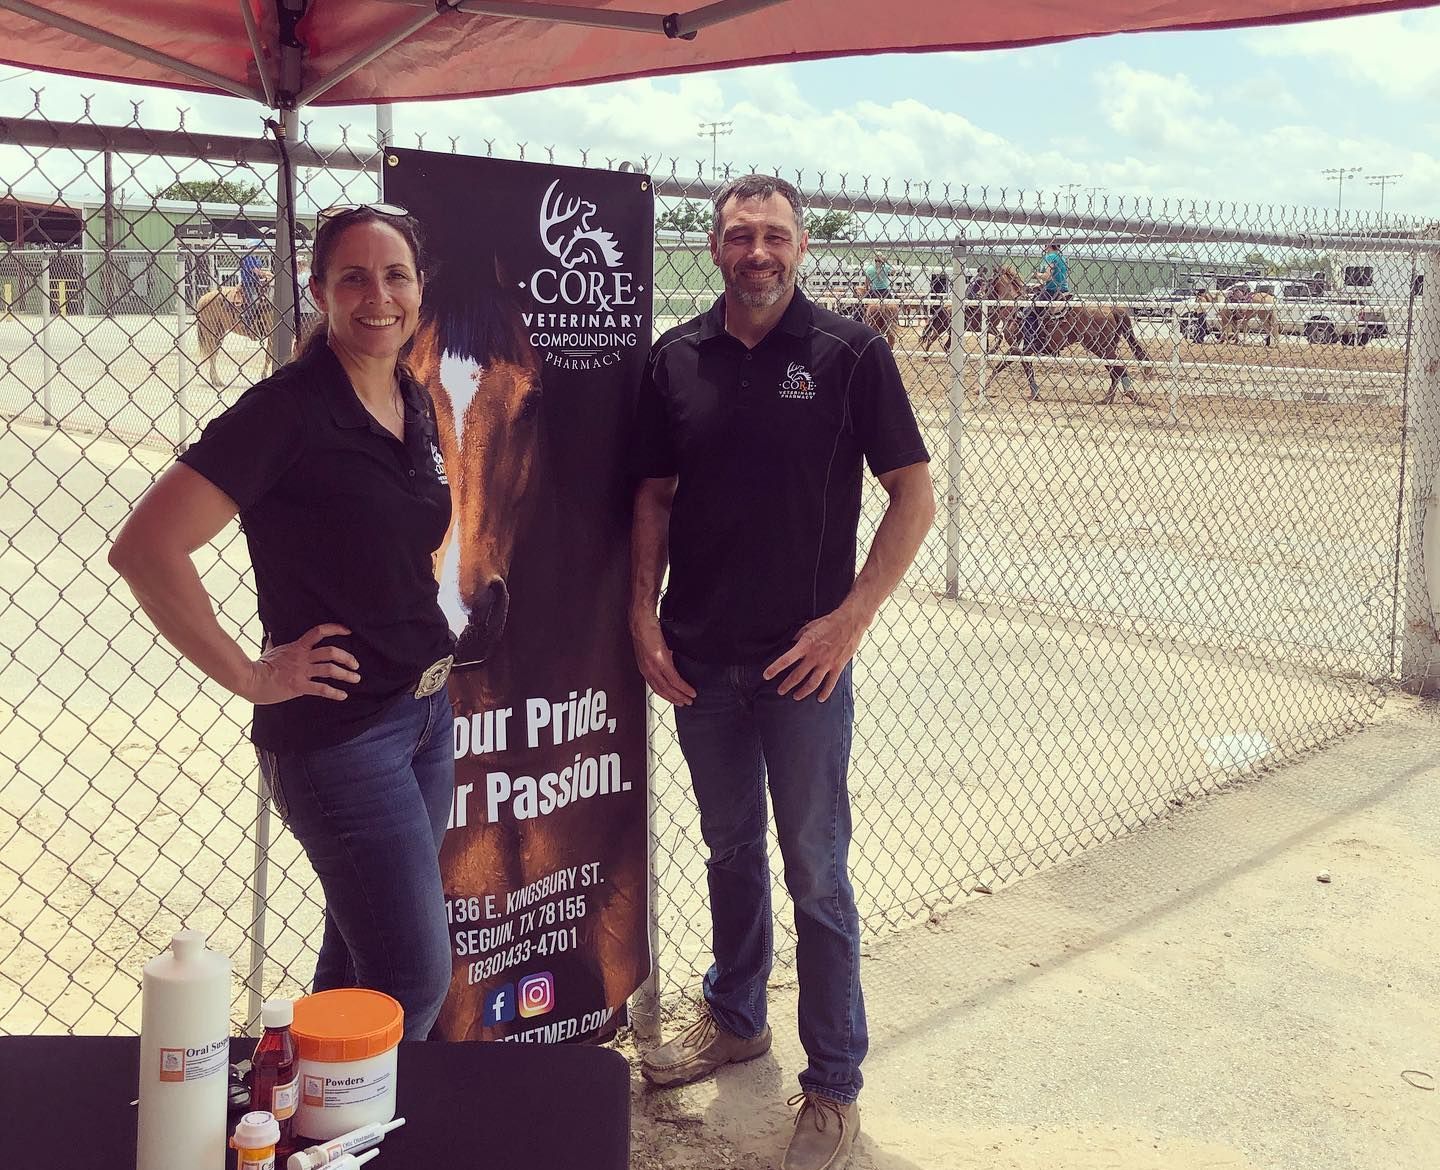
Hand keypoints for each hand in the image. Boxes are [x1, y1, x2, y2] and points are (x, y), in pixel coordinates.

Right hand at [241, 623, 359, 703]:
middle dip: (347, 657)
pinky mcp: (299, 686)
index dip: (335, 629)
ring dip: (346, 674)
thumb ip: (273, 643)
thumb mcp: (268, 651)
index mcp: (297, 647)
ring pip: (330, 669)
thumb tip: (270, 635)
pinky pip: (321, 689)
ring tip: (356, 679)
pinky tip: (343, 695)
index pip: (318, 632)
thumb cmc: (258, 666)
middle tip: (356, 664)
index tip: (348, 631)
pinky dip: (335, 692)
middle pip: (330, 652)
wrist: (250, 679)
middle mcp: (302, 657)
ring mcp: (301, 671)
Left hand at [630, 613, 694, 705]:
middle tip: (685, 703)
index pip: (656, 686)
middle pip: (663, 691)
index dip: (667, 695)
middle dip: (675, 699)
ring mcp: (654, 667)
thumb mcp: (653, 647)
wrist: (642, 619)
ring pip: (669, 688)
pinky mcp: (661, 662)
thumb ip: (661, 656)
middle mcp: (647, 670)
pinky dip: (684, 687)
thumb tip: (671, 660)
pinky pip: (674, 679)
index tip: (676, 699)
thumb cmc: (646, 629)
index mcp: (644, 667)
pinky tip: (690, 690)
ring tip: (690, 699)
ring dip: (681, 695)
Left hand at [763, 606, 867, 701]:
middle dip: (787, 685)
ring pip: (812, 683)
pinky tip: (820, 698)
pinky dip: (825, 692)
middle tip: (780, 691)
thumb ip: (800, 635)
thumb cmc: (829, 622)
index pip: (786, 659)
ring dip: (803, 692)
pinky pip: (830, 683)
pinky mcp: (838, 666)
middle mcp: (815, 656)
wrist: (850, 622)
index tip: (766, 676)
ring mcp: (827, 663)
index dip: (775, 668)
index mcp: (806, 645)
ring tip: (796, 696)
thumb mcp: (810, 626)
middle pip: (797, 675)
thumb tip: (793, 642)